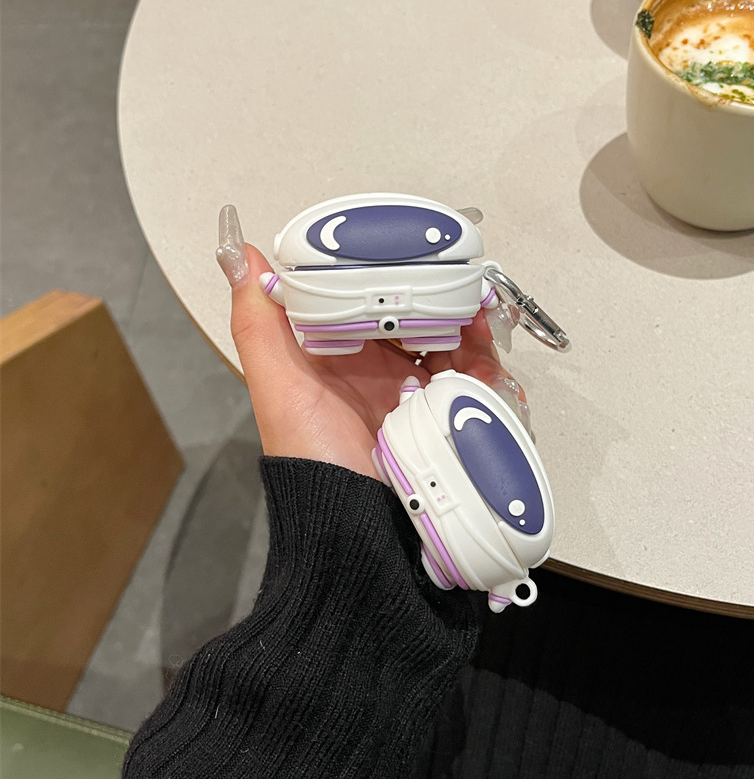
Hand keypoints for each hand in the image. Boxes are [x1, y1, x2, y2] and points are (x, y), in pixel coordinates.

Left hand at [216, 205, 523, 479]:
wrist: (350, 523)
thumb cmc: (309, 455)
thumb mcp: (279, 385)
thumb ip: (259, 323)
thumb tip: (241, 256)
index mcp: (339, 353)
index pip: (370, 298)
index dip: (394, 275)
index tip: (416, 255)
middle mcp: (375, 369)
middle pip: (418, 318)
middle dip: (444, 301)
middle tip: (465, 292)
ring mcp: (410, 393)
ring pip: (450, 346)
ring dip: (469, 332)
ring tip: (480, 328)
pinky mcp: (439, 417)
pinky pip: (468, 383)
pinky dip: (482, 370)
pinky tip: (486, 366)